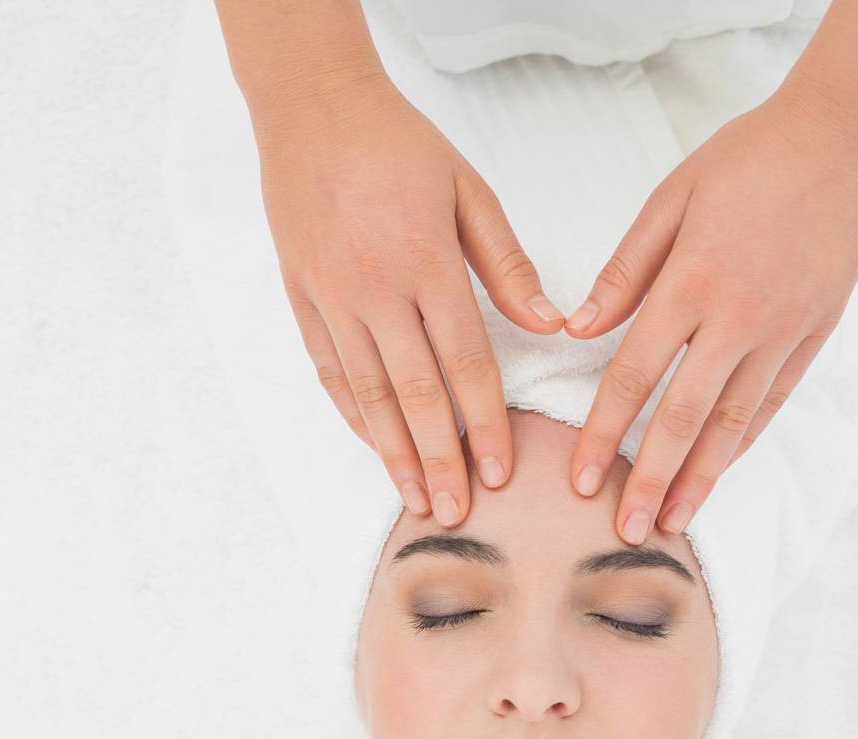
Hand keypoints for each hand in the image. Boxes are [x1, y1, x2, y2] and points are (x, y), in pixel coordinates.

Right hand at [250, 70, 566, 524]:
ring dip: (394, 454)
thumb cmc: (398, 146)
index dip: (484, 424)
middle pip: (415, 395)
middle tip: (456, 513)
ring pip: (370, 394)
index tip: (500, 472)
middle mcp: (376, 290)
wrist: (311, 107)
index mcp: (426, 263)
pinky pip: (331, 373)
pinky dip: (355, 417)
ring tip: (415, 500)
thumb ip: (508, 265)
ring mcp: (334, 299)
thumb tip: (554, 324)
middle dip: (439, 460)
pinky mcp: (303, 301)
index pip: (465, 363)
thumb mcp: (467, 192)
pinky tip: (376, 450)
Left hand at [562, 84, 857, 542]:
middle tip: (626, 531)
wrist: (848, 135)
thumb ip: (625, 270)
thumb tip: (578, 329)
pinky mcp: (814, 335)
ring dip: (699, 479)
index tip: (578, 480)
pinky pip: (771, 403)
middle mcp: (736, 319)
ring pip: (732, 424)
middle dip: (650, 480)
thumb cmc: (751, 157)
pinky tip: (718, 475)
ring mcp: (781, 332)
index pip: (633, 377)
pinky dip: (743, 445)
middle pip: (682, 418)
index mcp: (691, 283)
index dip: (601, 434)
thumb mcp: (674, 196)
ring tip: (673, 523)